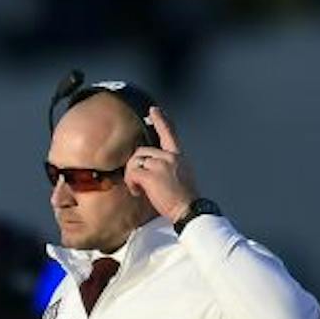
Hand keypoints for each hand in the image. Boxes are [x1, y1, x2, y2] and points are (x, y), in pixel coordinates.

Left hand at [125, 106, 199, 221]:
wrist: (188, 209)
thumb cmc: (183, 198)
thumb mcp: (181, 175)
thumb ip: (168, 166)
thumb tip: (150, 167)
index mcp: (178, 156)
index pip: (169, 133)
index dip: (161, 120)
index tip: (153, 110)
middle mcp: (170, 156)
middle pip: (141, 151)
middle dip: (134, 166)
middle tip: (137, 183)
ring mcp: (161, 164)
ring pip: (135, 161)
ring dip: (131, 176)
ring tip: (138, 189)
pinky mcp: (151, 175)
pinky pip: (132, 173)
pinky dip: (131, 183)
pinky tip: (137, 192)